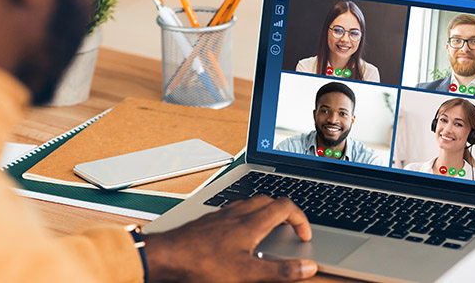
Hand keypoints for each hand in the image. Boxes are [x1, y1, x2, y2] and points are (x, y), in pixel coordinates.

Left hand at [142, 196, 317, 281]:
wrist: (168, 256)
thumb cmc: (203, 264)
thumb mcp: (248, 273)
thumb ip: (280, 271)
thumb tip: (307, 267)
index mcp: (252, 223)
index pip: (286, 207)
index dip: (301, 220)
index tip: (305, 236)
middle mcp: (238, 213)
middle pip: (270, 200)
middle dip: (286, 212)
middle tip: (291, 228)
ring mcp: (222, 214)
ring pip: (251, 202)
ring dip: (266, 211)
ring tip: (270, 228)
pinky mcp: (209, 220)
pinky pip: (234, 209)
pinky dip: (246, 216)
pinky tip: (240, 232)